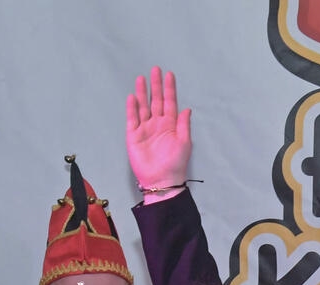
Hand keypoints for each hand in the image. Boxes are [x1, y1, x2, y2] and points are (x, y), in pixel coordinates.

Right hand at [126, 67, 191, 196]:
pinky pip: (132, 118)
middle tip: (155, 70)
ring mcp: (145, 128)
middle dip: (155, 86)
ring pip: (143, 106)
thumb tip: (187, 108)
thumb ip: (184, 124)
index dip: (169, 89)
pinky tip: (133, 97)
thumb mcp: (185, 143)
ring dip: (142, 93)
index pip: (170, 103)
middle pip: (155, 101)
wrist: (161, 179)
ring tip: (141, 78)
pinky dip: (132, 108)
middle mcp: (157, 124)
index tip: (169, 75)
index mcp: (171, 125)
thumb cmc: (176, 163)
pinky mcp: (133, 135)